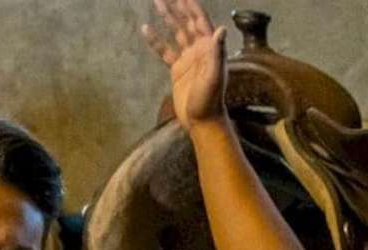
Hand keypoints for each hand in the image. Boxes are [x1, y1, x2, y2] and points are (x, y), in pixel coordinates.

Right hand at [140, 0, 227, 130]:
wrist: (202, 120)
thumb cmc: (210, 100)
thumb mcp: (214, 76)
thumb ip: (217, 53)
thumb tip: (220, 29)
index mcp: (209, 48)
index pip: (200, 21)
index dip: (192, 6)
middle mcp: (199, 49)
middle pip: (187, 22)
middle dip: (177, 6)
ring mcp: (188, 58)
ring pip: (176, 32)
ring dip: (168, 17)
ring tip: (157, 2)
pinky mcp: (177, 69)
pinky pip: (165, 51)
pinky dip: (156, 41)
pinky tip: (146, 29)